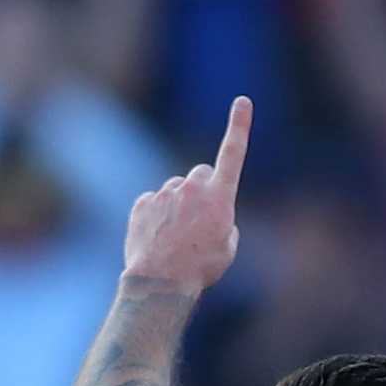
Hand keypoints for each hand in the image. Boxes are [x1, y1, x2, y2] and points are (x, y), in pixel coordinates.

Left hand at [123, 97, 251, 295]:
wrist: (161, 284)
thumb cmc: (200, 269)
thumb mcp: (227, 248)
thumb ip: (224, 221)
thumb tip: (213, 214)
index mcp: (220, 197)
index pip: (233, 153)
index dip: (239, 126)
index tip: (242, 101)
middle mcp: (193, 188)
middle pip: (201, 175)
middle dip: (201, 189)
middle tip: (198, 219)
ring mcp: (165, 192)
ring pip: (175, 191)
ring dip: (177, 206)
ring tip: (174, 238)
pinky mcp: (143, 202)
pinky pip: (154, 203)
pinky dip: (156, 216)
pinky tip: (157, 239)